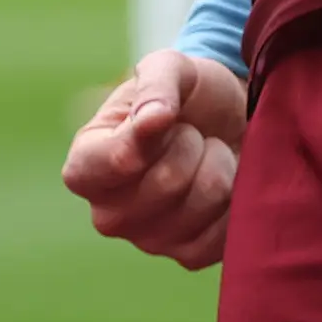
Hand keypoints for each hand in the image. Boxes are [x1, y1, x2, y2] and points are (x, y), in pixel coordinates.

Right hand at [62, 47, 249, 267]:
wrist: (232, 118)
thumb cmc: (190, 92)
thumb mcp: (170, 67)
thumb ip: (156, 85)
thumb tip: (152, 119)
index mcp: (86, 165)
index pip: (98, 167)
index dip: (138, 142)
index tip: (164, 117)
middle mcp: (109, 213)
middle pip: (164, 183)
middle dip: (191, 144)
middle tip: (190, 133)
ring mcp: (148, 240)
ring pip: (201, 203)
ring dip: (218, 165)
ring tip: (207, 152)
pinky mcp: (189, 254)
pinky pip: (221, 231)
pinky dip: (235, 197)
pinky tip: (224, 179)